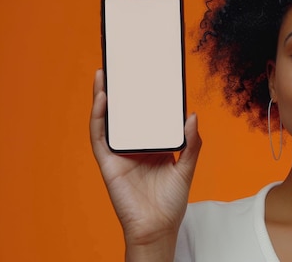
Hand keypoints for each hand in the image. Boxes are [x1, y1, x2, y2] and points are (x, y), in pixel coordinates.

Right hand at [89, 69, 201, 258]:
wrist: (157, 227)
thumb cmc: (171, 201)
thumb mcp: (187, 167)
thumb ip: (192, 143)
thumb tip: (193, 115)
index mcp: (151, 144)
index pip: (145, 114)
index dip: (143, 95)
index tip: (147, 72)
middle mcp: (133, 145)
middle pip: (124, 113)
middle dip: (121, 89)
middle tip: (122, 64)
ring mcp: (119, 152)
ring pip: (108, 119)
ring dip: (104, 96)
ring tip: (106, 72)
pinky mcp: (108, 161)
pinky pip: (100, 135)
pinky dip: (99, 116)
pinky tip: (103, 98)